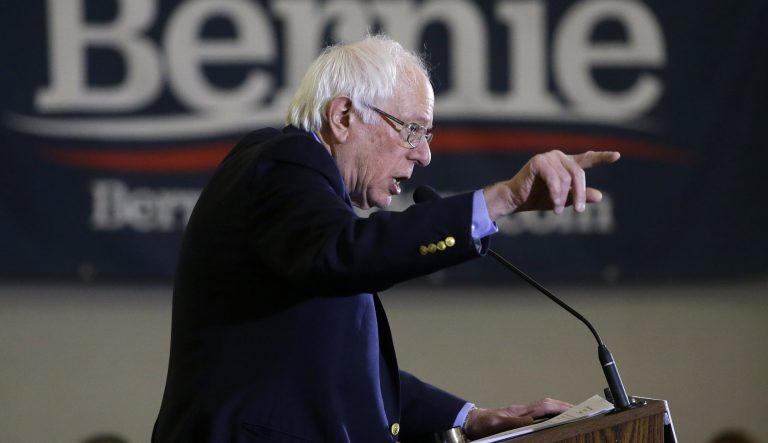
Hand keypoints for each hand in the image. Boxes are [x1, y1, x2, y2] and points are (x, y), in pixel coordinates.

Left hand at [464, 398, 573, 439]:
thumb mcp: (497, 424)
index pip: (544, 406)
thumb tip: (531, 421)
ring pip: (544, 408)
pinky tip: (554, 420)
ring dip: (559, 409)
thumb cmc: (483, 424)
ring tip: (572, 414)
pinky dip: (550, 414)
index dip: (560, 407)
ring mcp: (521, 414)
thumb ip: (514, 422)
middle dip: (564, 406)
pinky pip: (539, 414)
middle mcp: (522, 410)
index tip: (575, 410)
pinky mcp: (519, 419)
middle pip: (548, 404)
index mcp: (520, 411)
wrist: (471, 422)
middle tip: (580, 410)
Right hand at [483, 150, 619, 219]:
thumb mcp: (564, 199)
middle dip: (580, 193)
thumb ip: (580, 196)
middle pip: (578, 173)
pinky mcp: (538, 162)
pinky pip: (554, 179)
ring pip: (566, 178)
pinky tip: (554, 203)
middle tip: (580, 211)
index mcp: (566, 164)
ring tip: (558, 210)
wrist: (516, 199)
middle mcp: (559, 157)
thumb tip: (600, 196)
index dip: (602, 157)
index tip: (617, 156)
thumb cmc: (538, 198)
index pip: (587, 159)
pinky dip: (555, 193)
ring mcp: (548, 158)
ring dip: (563, 198)